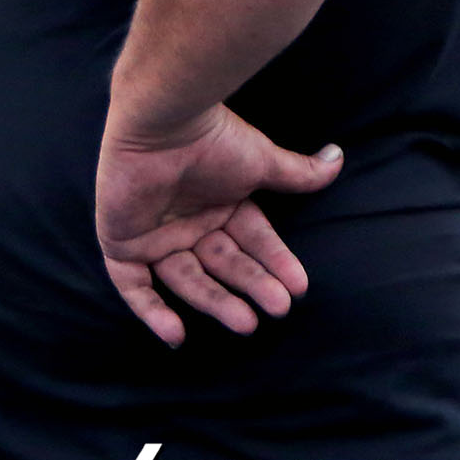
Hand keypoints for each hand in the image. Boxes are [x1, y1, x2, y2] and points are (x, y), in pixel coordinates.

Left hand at [95, 104, 341, 346]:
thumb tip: (337, 158)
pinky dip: (151, 311)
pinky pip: (134, 285)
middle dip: (251, 286)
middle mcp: (188, 221)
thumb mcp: (263, 160)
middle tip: (277, 307)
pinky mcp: (122, 242)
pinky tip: (177, 335)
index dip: (275, 263)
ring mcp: (155, 233)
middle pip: (222, 264)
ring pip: (187, 279)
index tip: (298, 285)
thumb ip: (299, 172)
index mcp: (219, 202)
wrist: (163, 124)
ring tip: (246, 322)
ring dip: (215, 302)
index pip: (251, 241)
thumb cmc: (212, 138)